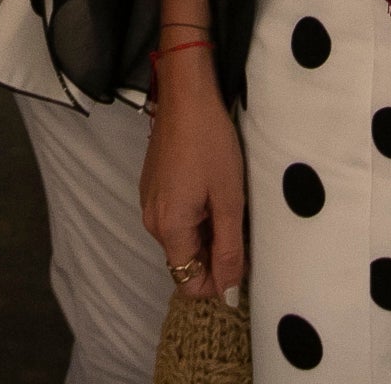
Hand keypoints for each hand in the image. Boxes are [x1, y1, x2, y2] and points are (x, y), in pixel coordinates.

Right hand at [139, 49, 245, 304]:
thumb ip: (229, 250)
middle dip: (214, 254)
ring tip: (226, 201)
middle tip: (238, 223)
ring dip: (206, 233)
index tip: (241, 257)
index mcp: (169, 228)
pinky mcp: (152, 187)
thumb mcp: (229, 200)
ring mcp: (149, 203)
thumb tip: (228, 294)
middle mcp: (152, 221)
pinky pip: (174, 219)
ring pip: (181, 239)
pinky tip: (211, 188)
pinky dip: (195, 216)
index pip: (188, 283)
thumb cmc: (211, 144)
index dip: (217, 281)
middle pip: (184, 261)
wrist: (186, 96)